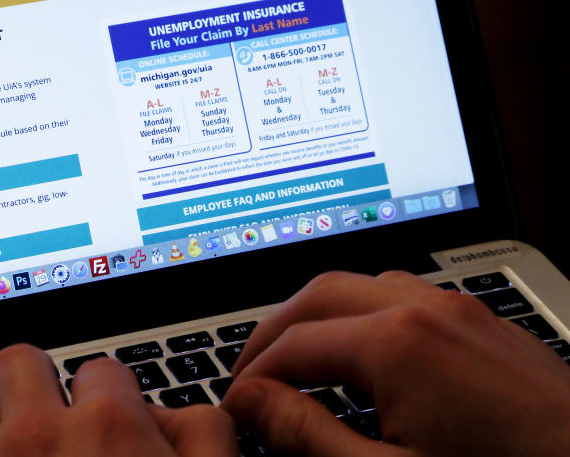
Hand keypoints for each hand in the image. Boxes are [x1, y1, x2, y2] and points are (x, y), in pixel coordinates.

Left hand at [0, 343, 236, 455]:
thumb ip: (206, 433)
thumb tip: (178, 410)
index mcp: (108, 424)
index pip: (100, 369)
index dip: (108, 401)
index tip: (108, 425)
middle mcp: (39, 434)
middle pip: (20, 363)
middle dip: (38, 390)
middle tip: (51, 425)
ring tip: (9, 456)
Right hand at [223, 270, 569, 455]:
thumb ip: (307, 437)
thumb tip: (250, 402)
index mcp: (398, 341)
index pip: (292, 344)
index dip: (250, 375)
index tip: (235, 407)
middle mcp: (427, 307)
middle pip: (318, 293)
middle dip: (273, 330)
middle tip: (247, 373)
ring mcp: (462, 309)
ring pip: (362, 285)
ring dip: (318, 316)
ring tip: (296, 361)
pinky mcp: (486, 322)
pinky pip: (406, 295)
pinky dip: (363, 314)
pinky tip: (363, 354)